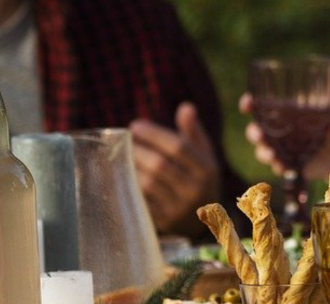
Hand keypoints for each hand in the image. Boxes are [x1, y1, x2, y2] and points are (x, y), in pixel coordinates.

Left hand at [130, 102, 220, 233]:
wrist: (203, 222)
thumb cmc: (199, 179)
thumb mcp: (204, 155)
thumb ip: (193, 132)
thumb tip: (185, 107)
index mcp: (207, 169)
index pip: (178, 147)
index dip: (155, 134)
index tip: (135, 125)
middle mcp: (195, 190)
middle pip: (161, 165)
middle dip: (139, 150)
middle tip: (125, 140)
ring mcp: (179, 208)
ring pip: (149, 184)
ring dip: (131, 167)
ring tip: (122, 155)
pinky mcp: (164, 222)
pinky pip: (142, 200)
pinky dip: (131, 185)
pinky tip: (124, 174)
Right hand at [239, 92, 329, 179]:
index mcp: (288, 112)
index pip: (263, 105)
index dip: (251, 104)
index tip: (247, 103)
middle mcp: (281, 130)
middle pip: (257, 130)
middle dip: (254, 133)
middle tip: (259, 135)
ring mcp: (284, 149)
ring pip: (264, 150)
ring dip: (264, 152)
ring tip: (272, 154)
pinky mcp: (291, 165)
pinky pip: (279, 167)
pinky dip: (279, 167)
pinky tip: (283, 167)